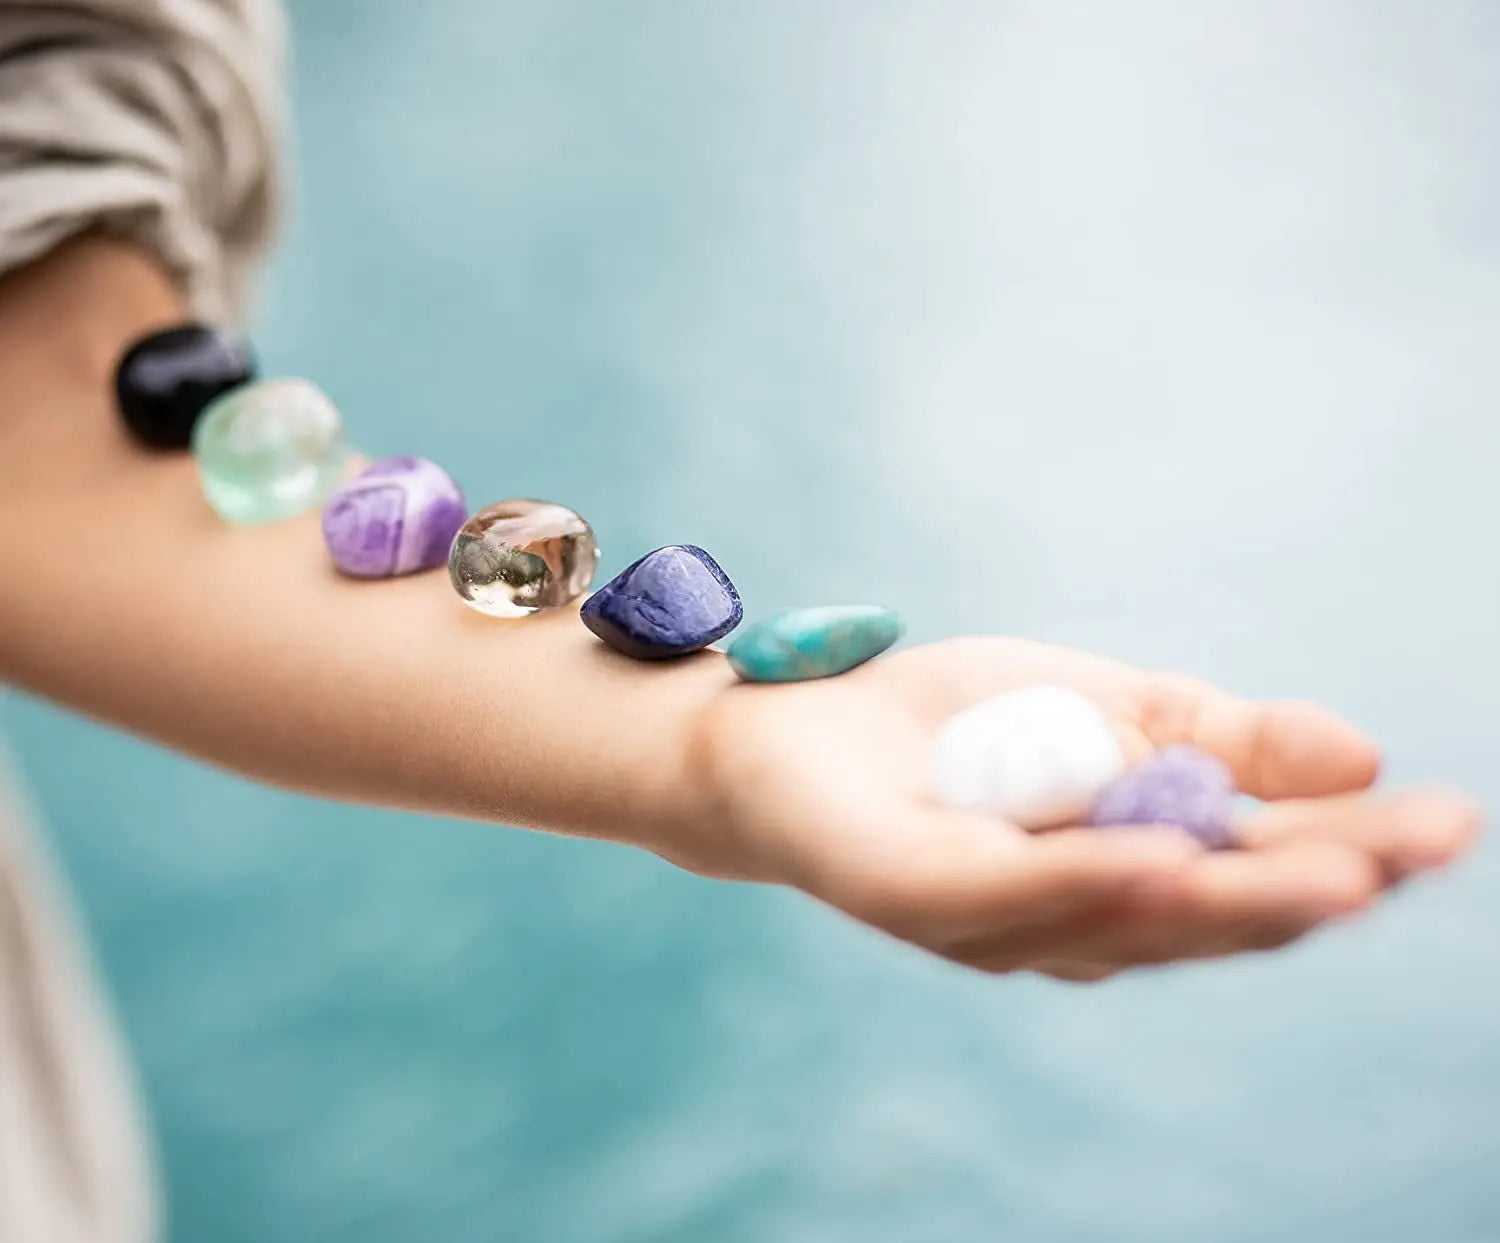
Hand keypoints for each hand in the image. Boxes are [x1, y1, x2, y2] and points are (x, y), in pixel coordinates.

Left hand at [683, 636, 1478, 979]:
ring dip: (1219, 899)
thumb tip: (1361, 753)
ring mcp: (983, 918)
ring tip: (1326, 874)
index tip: (1447, 818)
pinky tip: (1159, 861)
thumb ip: (1221, 737)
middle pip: (1200, 919)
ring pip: (1112, 919)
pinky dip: (1081, 879)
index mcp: (1122, 880)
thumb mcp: (1109, 706)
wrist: (795, 716)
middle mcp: (1064, 923)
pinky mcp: (901, 889)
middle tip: (1411, 849)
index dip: (1348, 857)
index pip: (1250, 880)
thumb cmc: (957, 725)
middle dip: (1309, 886)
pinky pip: (997, 891)